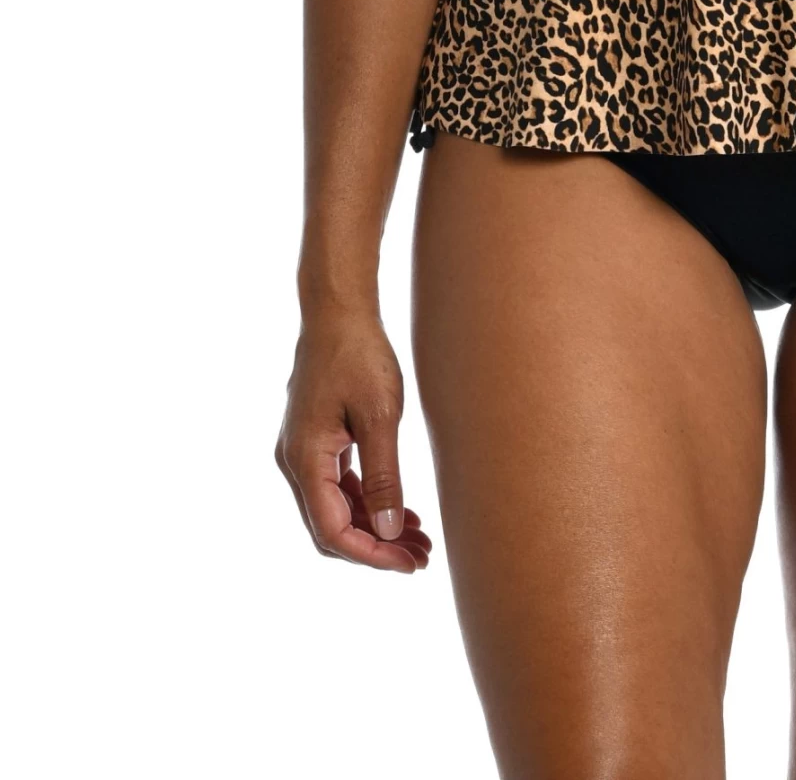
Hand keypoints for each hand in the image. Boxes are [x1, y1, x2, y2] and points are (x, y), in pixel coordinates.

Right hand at [275, 305, 432, 570]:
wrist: (338, 311)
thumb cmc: (359, 355)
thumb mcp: (379, 417)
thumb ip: (383, 478)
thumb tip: (390, 532)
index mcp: (305, 460)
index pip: (333, 532)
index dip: (372, 555)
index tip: (409, 563)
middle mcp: (294, 463)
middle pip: (331, 528)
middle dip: (376, 547)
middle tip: (421, 556)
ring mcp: (302, 452)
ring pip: (335, 510)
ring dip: (373, 528)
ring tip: (418, 538)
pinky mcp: (314, 441)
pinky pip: (336, 487)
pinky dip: (365, 503)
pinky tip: (399, 509)